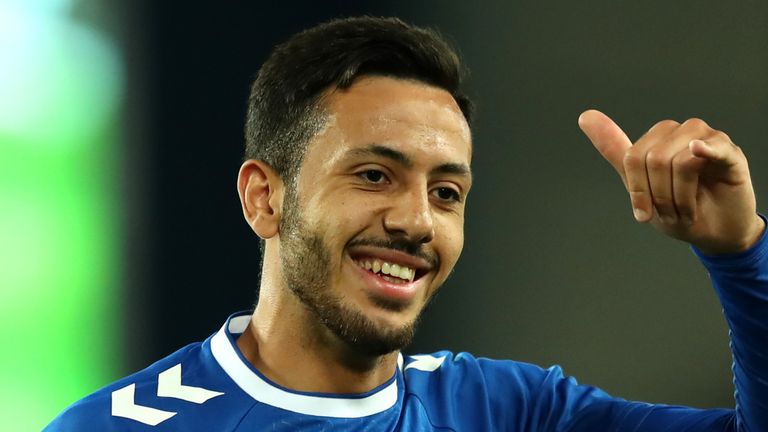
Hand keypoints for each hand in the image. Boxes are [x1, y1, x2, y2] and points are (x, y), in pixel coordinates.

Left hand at [578, 109, 764, 254]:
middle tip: (673, 212)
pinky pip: (711, 146)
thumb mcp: (639, 184)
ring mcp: (707, 138)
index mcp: (658, 138)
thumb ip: (614, 150)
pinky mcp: (730, 151)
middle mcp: (681, 132)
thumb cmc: (678, 208)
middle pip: (653, 159)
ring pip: (677, 162)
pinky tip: (699, 152)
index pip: (633, 157)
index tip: (644, 214)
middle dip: (660, 196)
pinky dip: (704, 151)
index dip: (638, 190)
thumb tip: (585, 115)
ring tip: (688, 209)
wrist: (714, 231)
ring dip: (680, 198)